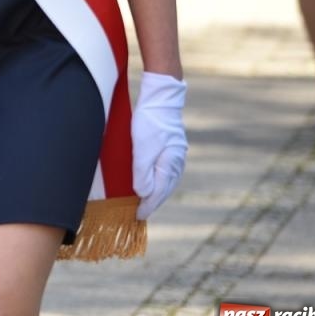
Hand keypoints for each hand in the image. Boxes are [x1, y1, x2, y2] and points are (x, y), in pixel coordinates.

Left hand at [131, 71, 186, 218]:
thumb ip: (143, 173)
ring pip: (166, 182)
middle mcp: (176, 163)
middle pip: (165, 190)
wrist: (160, 99)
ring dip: (156, 193)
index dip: (148, 206)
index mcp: (170, 165)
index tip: (138, 217)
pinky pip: (166, 172)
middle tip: (140, 215)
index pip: (159, 192)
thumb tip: (143, 194)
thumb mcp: (142, 148)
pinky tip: (152, 184)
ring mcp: (176, 156)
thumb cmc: (149, 122)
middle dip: (153, 203)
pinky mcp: (172, 149)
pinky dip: (158, 182)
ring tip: (144, 203)